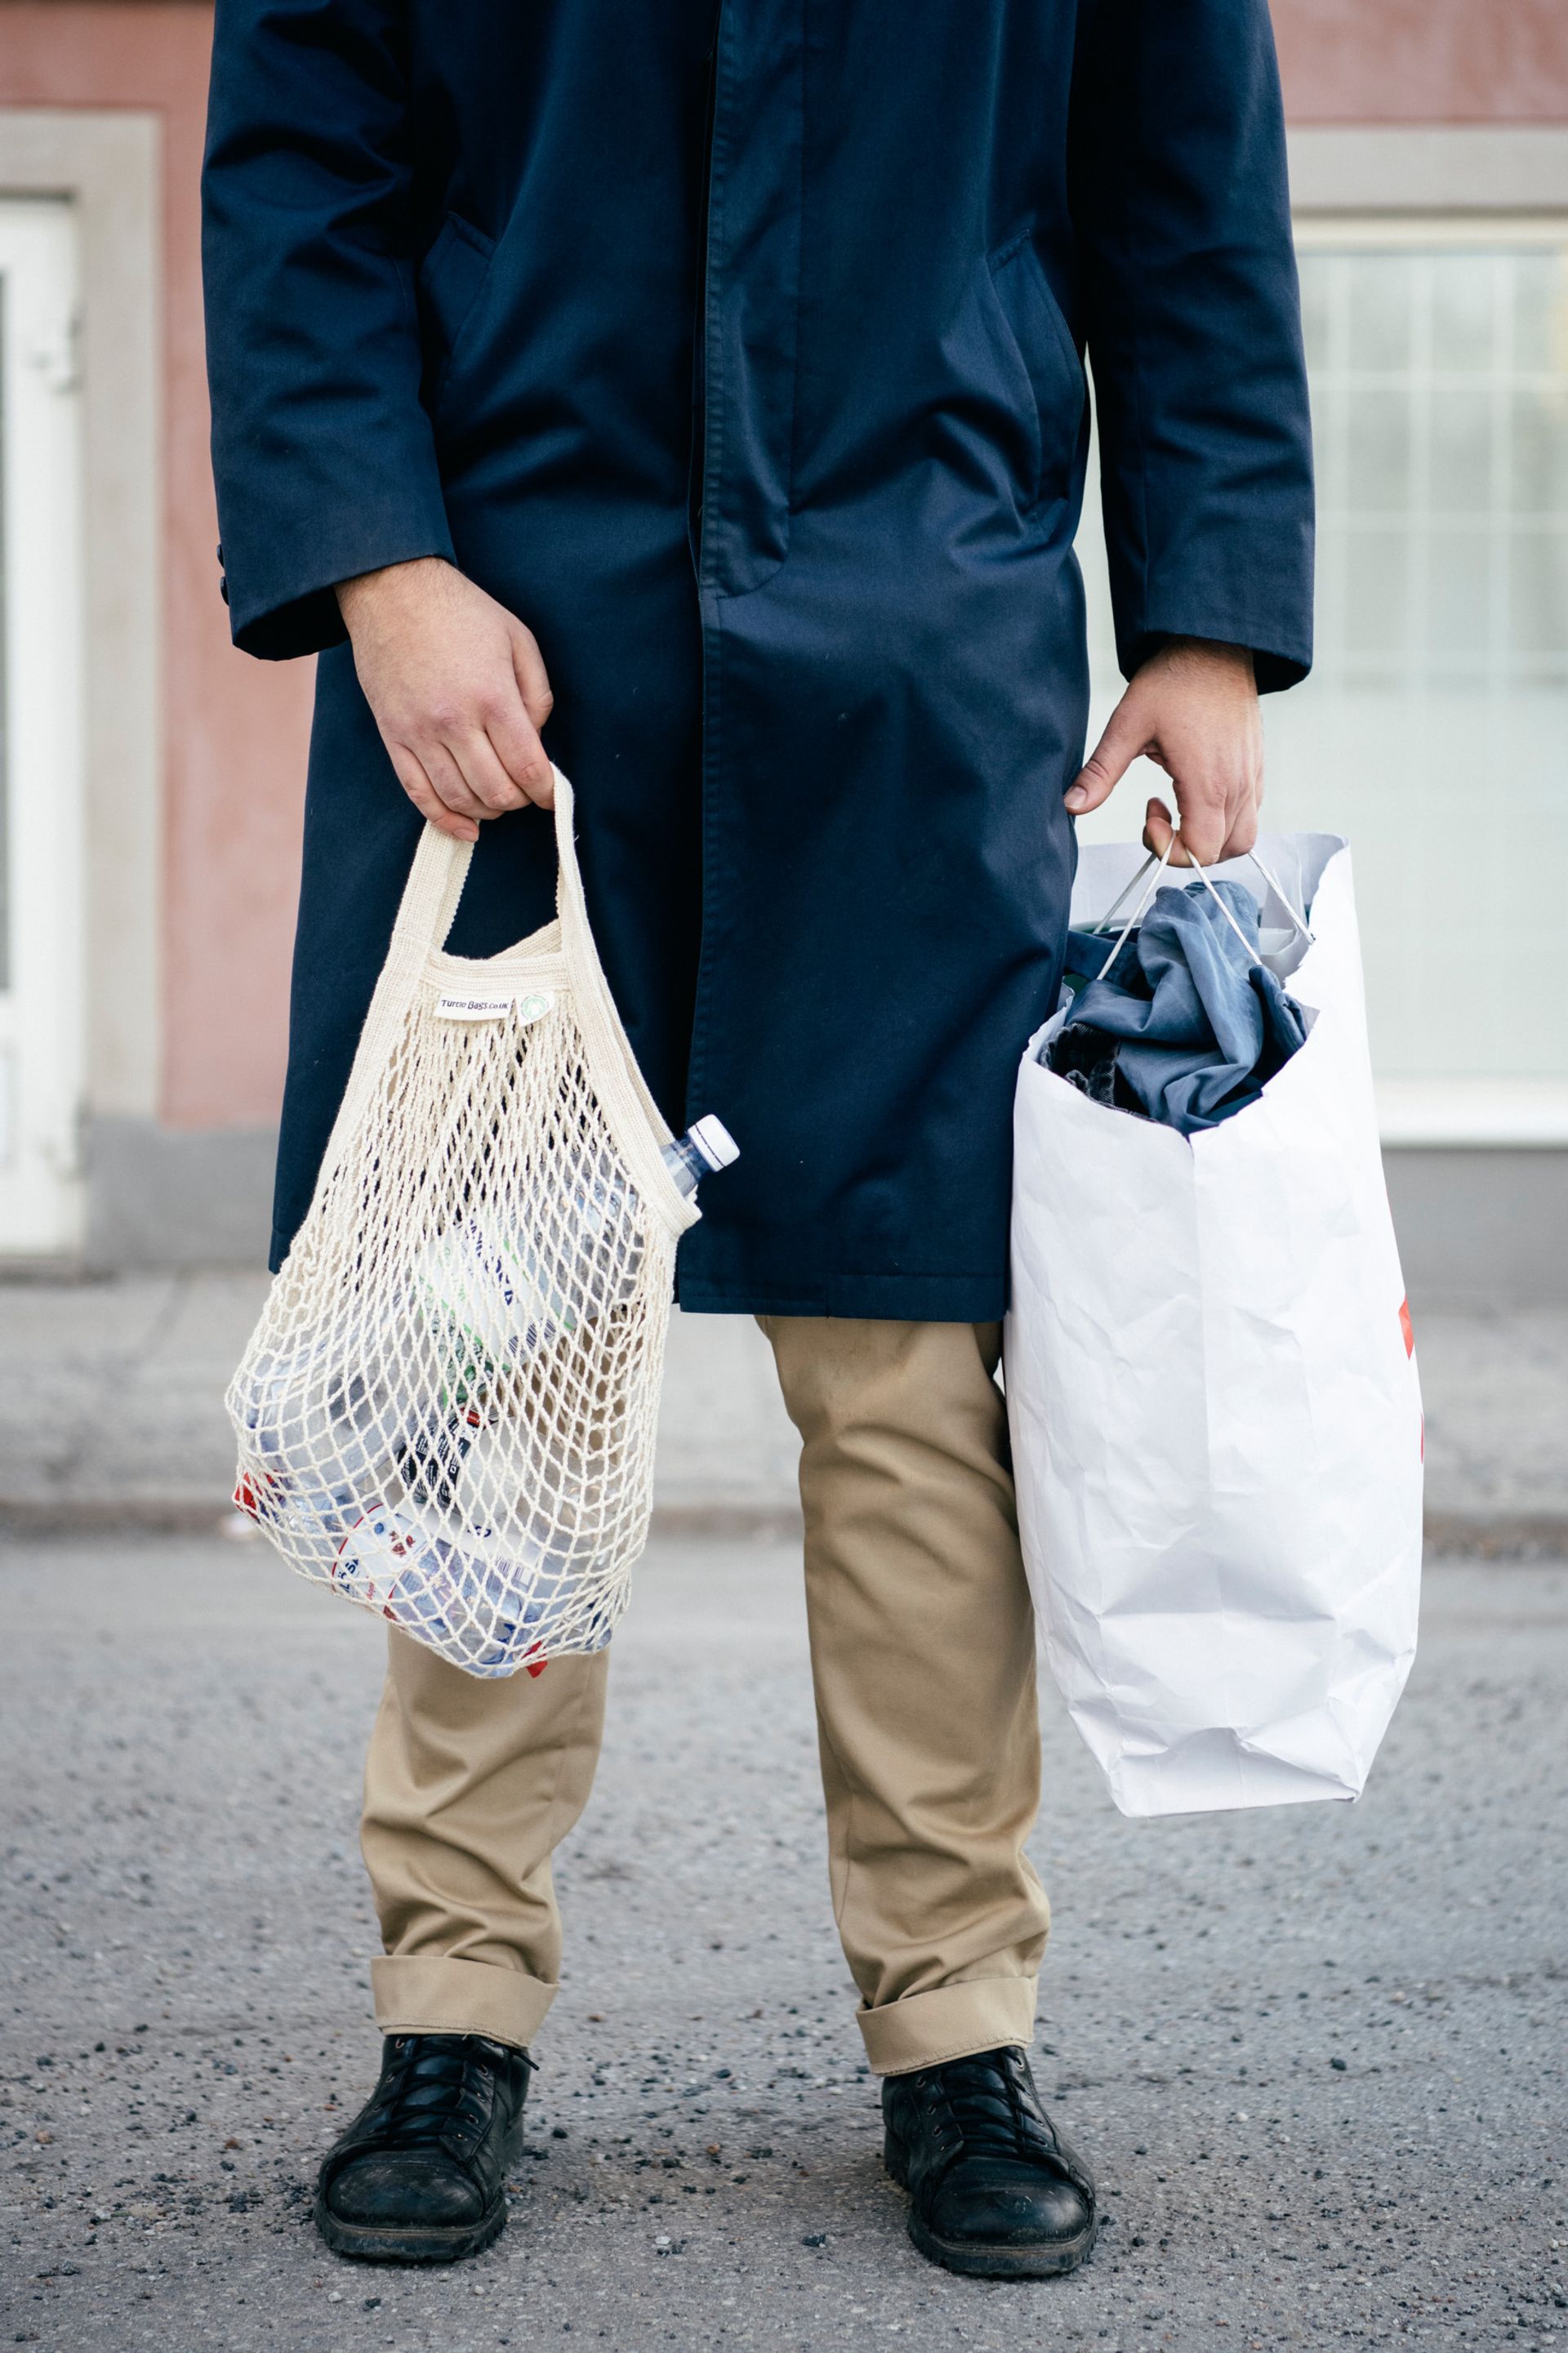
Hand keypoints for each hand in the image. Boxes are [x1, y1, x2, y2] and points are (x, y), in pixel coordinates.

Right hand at [336, 556, 554, 841]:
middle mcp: (454, 721)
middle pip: (497, 791)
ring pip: (460, 799)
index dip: (546, 791)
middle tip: (526, 792)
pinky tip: (465, 828)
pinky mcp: (393, 737)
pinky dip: (444, 819)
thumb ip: (538, 695)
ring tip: (499, 802)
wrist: (392, 591)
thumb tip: (537, 742)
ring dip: (487, 811)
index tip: (553, 795)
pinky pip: (418, 793)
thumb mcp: (518, 640)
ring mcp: (419, 733)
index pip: (527, 767)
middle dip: (519, 801)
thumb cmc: (462, 612)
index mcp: (492, 696)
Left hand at [1063, 637, 1261, 866]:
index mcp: (1208, 782)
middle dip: (1187, 850)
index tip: (1147, 818)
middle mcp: (1237, 785)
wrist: (1214, 644)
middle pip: (1224, 853)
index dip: (1170, 850)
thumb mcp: (1127, 726)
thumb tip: (1071, 806)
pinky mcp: (1256, 767)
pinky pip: (1250, 812)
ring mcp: (1251, 776)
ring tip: (1177, 807)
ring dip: (1208, 838)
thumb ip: (1100, 772)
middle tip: (1157, 817)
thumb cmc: (1174, 680)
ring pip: (1242, 837)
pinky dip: (1224, 820)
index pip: (1201, 851)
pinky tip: (1194, 793)